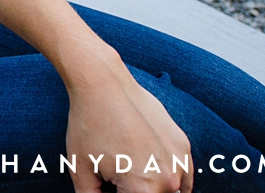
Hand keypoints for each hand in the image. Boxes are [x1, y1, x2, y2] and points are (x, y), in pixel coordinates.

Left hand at [64, 50, 192, 191]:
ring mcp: (181, 160)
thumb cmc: (89, 124)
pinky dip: (170, 179)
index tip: (108, 184)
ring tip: (127, 170)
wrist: (102, 83)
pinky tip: (148, 170)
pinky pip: (184, 176)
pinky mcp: (183, 144)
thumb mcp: (80, 170)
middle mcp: (170, 179)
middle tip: (114, 175)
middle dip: (132, 190)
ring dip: (154, 188)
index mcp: (145, 189)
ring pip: (173, 191)